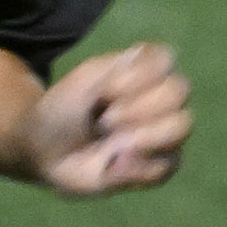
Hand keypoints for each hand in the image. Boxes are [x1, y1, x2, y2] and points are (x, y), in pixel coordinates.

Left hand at [24, 41, 190, 195]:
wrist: (45, 152)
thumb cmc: (63, 111)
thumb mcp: (82, 80)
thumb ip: (118, 67)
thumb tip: (159, 65)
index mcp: (143, 71)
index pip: (166, 59)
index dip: (138, 76)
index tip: (105, 91)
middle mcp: (160, 99)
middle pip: (179, 91)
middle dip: (138, 107)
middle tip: (104, 120)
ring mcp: (163, 133)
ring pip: (180, 126)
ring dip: (143, 136)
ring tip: (112, 144)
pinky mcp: (157, 166)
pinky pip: (167, 165)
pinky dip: (137, 167)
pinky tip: (112, 166)